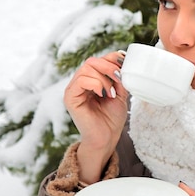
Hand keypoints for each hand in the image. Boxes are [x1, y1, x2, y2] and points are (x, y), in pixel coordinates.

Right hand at [64, 51, 127, 182]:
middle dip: (109, 67)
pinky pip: (81, 80)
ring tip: (111, 93)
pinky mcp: (70, 97)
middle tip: (118, 80)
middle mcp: (80, 82)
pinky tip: (103, 94)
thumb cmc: (112, 119)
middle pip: (92, 61)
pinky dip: (96, 84)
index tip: (124, 69)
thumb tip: (121, 57)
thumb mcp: (120, 93)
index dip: (112, 59)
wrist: (107, 138)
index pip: (99, 60)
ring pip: (87, 68)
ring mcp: (73, 89)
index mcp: (91, 79)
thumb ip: (119, 77)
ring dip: (104, 78)